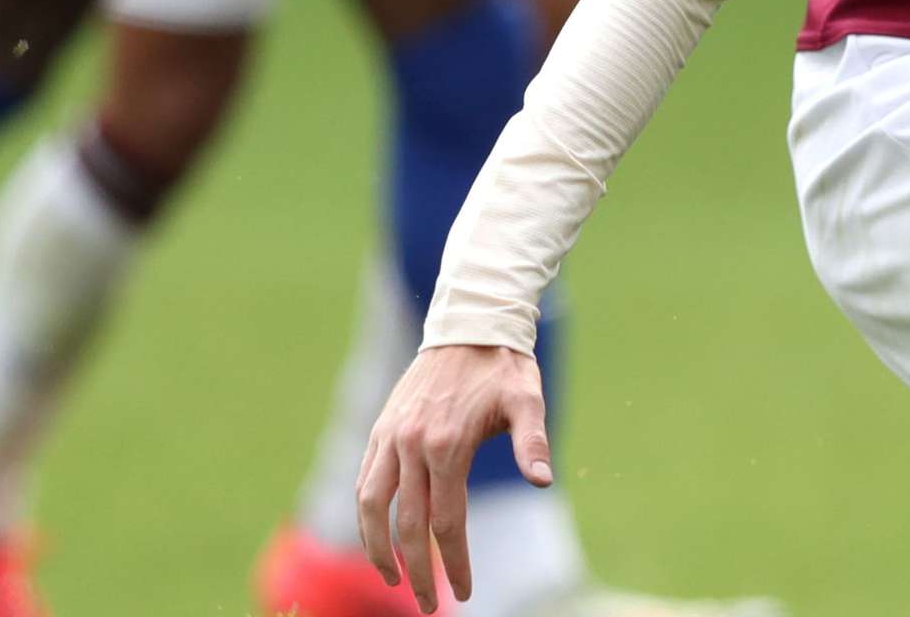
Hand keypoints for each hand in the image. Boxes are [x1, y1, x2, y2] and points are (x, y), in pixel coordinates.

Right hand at [356, 344, 548, 613]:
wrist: (469, 322)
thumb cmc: (504, 366)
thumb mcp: (528, 399)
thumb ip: (533, 443)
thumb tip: (544, 481)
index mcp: (447, 444)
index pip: (446, 522)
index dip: (454, 563)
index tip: (464, 593)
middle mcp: (411, 444)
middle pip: (407, 525)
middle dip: (417, 572)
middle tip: (429, 606)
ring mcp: (390, 436)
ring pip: (370, 507)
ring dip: (377, 549)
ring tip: (392, 580)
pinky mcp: (380, 429)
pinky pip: (364, 481)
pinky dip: (365, 514)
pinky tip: (376, 536)